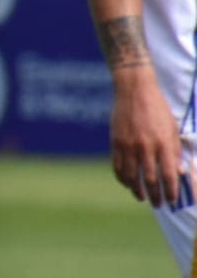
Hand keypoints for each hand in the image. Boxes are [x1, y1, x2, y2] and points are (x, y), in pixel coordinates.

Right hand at [110, 68, 185, 205]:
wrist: (134, 90)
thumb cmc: (158, 109)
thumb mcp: (173, 129)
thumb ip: (176, 152)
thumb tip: (179, 173)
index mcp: (164, 143)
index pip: (169, 176)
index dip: (171, 192)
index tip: (173, 200)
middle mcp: (146, 146)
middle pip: (151, 179)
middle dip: (155, 195)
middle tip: (158, 205)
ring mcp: (129, 145)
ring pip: (132, 176)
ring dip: (137, 190)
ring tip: (141, 197)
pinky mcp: (116, 142)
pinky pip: (117, 166)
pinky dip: (122, 178)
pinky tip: (127, 183)